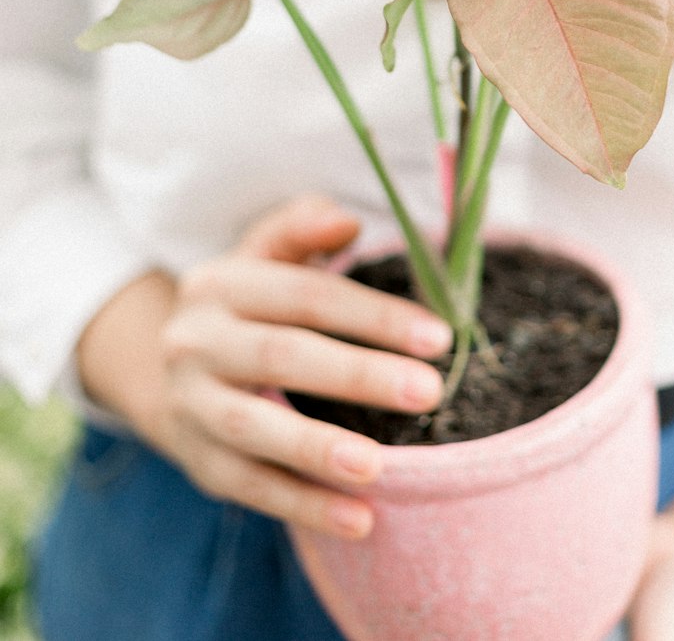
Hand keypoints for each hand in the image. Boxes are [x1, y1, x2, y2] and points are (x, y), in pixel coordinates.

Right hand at [77, 194, 453, 539]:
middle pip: (281, 357)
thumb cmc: (249, 302)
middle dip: (358, 375)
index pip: (305, 295)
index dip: (372, 315)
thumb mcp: (266, 252)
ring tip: (381, 467)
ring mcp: (190, 405)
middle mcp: (194, 341)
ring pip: (254, 429)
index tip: (438, 336)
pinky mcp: (197, 462)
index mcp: (221, 282)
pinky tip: (361, 520)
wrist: (166, 369)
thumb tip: (348, 221)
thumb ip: (306, 227)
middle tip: (429, 391)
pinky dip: (305, 506)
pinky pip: (251, 487)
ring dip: (318, 450)